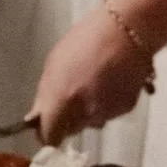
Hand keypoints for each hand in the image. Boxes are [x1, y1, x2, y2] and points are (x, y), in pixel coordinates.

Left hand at [30, 6, 150, 145]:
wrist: (128, 29)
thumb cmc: (86, 40)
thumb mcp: (54, 63)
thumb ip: (46, 95)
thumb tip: (38, 118)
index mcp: (63, 100)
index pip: (50, 137)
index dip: (47, 132)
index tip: (47, 122)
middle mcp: (86, 113)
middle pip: (72, 130)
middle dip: (69, 118)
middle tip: (73, 93)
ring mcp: (108, 113)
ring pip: (92, 121)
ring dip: (89, 109)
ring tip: (95, 81)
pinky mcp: (127, 109)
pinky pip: (110, 112)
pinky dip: (107, 102)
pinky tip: (111, 81)